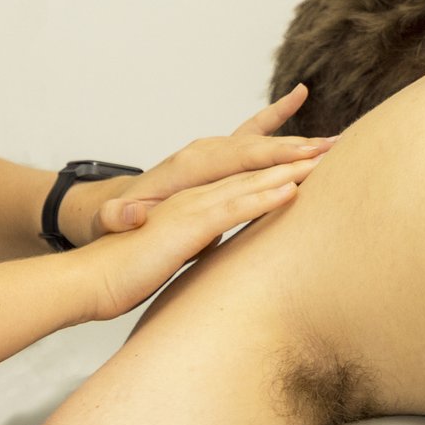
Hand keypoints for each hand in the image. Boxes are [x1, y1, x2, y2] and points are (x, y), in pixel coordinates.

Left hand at [69, 86, 333, 244]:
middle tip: (333, 148)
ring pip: (262, 140)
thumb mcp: (112, 221)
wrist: (116, 209)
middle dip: (294, 148)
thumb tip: (128, 214)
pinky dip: (278, 114)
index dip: (269, 161)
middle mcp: (204, 150)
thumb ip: (119, 217)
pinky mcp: (221, 153)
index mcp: (186, 167)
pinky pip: (254, 130)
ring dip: (298, 140)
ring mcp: (214, 149)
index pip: (236, 160)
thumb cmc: (119, 220)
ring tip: (336, 139)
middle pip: (256, 146)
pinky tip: (300, 94)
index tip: (302, 163)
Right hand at [74, 155, 320, 319]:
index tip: (313, 158)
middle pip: (253, 169)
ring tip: (325, 159)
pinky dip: (264, 197)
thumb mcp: (176, 251)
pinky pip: (234, 207)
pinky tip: (292, 191)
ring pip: (250, 180)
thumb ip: (200, 241)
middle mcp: (196, 193)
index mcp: (195, 200)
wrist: (90, 278)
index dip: (278, 165)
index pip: (245, 176)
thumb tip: (224, 246)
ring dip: (289, 169)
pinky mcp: (188, 224)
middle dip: (294, 156)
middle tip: (333, 145)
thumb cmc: (128, 270)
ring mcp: (193, 205)